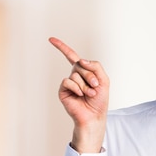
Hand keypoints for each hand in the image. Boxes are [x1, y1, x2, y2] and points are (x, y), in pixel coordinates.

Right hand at [49, 37, 108, 152]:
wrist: (94, 116)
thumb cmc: (99, 100)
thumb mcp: (104, 80)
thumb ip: (95, 66)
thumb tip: (81, 60)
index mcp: (83, 71)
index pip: (71, 56)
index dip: (61, 47)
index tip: (51, 39)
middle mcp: (75, 76)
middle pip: (80, 64)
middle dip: (90, 75)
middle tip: (95, 86)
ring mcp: (68, 83)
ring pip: (75, 74)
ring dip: (86, 85)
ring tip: (89, 94)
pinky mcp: (63, 90)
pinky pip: (68, 81)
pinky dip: (76, 88)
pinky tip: (80, 95)